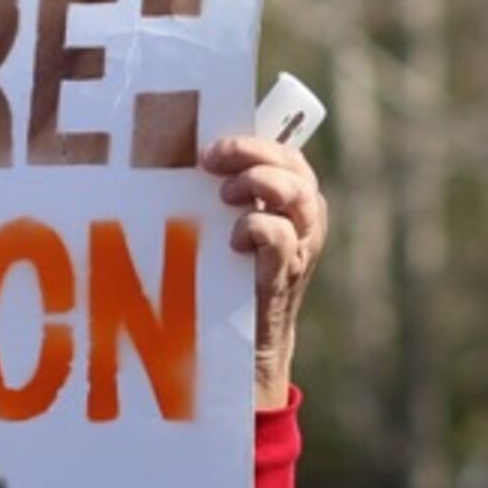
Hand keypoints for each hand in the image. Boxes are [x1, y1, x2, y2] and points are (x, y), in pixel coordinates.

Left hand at [209, 136, 326, 406]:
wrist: (245, 346)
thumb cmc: (229, 278)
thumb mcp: (228, 228)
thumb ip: (224, 196)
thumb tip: (181, 160)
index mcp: (294, 201)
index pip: (287, 152)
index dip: (254, 140)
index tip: (210, 147)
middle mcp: (306, 219)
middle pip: (293, 166)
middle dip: (251, 154)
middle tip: (210, 162)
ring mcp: (301, 247)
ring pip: (297, 194)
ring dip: (258, 184)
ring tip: (224, 197)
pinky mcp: (285, 275)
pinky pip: (282, 236)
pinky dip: (256, 228)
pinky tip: (233, 240)